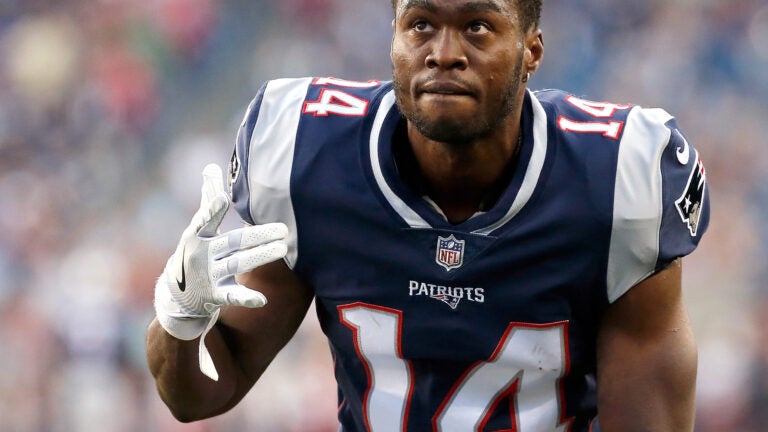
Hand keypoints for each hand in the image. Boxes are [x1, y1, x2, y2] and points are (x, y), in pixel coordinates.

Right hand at [154, 163, 286, 378]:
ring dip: (260, 257)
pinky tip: (263, 299)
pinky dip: (246, 298)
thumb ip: (207, 199)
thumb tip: (211, 167)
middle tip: (283, 229)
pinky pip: (232, 295)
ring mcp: (208, 276)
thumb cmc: (195, 252)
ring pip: (237, 265)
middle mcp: (201, 254)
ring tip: (282, 249)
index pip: (204, 220)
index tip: (223, 199)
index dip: (212, 210)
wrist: (178, 295)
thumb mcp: (197, 228)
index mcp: (196, 235)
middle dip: (257, 236)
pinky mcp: (215, 296)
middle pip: (232, 242)